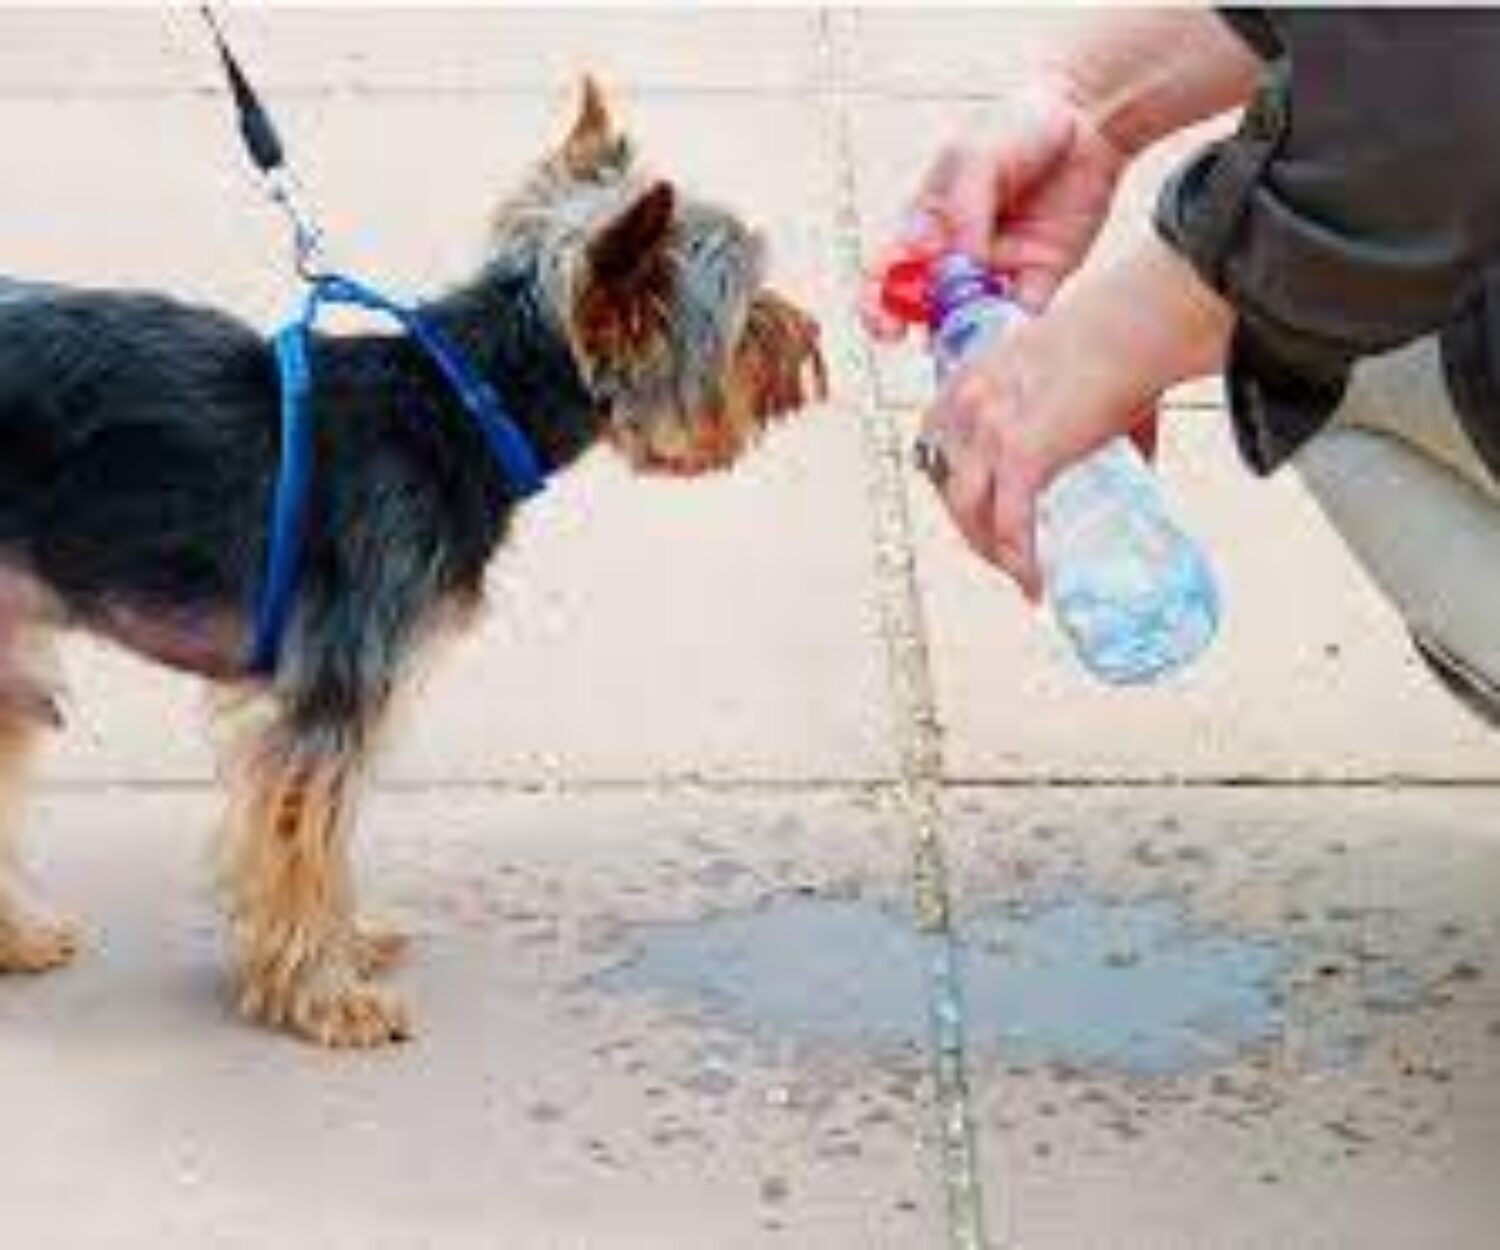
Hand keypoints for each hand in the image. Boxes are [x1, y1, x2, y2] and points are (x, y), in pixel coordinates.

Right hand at [862, 84, 1129, 337]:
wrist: (1088, 118)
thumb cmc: (1020, 125)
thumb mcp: (976, 157)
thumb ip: (961, 212)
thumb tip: (956, 268)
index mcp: (927, 222)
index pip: (889, 270)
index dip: (877, 301)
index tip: (884, 322)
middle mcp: (955, 252)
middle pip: (921, 305)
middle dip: (912, 330)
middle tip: (918, 341)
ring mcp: (995, 270)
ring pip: (966, 319)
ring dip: (960, 338)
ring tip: (963, 347)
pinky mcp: (1038, 279)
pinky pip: (1019, 316)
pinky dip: (1011, 332)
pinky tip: (1006, 336)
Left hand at [918, 235, 1234, 594]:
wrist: (1138, 320)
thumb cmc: (1121, 332)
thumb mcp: (1071, 369)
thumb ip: (1081, 412)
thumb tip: (1132, 466)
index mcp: (971, 376)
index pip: (937, 443)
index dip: (952, 480)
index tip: (976, 505)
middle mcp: (967, 403)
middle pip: (946, 483)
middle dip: (969, 524)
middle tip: (1002, 549)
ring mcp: (990, 431)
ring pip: (968, 512)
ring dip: (989, 550)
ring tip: (1019, 571)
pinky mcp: (1024, 454)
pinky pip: (1010, 524)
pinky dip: (1021, 560)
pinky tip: (1034, 582)